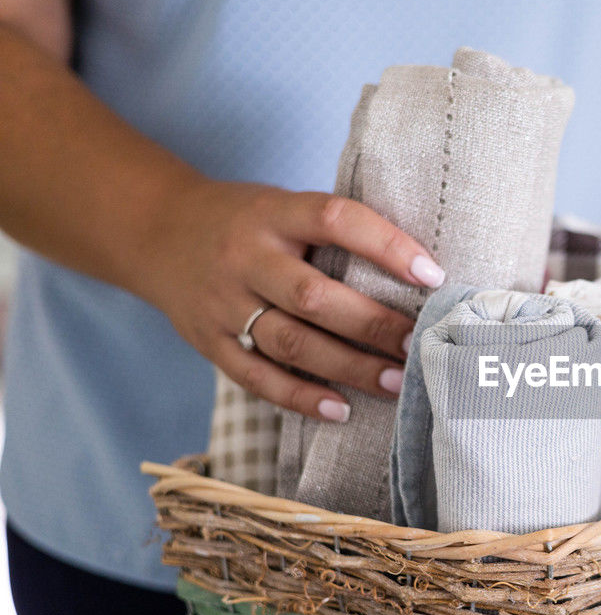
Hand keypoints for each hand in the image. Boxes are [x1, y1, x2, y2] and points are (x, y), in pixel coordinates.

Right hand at [141, 178, 444, 420]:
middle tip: (419, 344)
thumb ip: (333, 232)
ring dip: (349, 367)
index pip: (335, 220)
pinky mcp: (209, 342)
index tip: (432, 275)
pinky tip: (340, 409)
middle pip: (314, 296)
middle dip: (374, 324)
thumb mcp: (283, 205)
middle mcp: (245, 257)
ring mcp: (223, 303)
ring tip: (396, 382)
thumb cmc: (247, 221)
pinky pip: (256, 377)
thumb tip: (419, 271)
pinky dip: (301, 397)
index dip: (387, 245)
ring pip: (291, 342)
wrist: (155, 230)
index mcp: (273, 213)